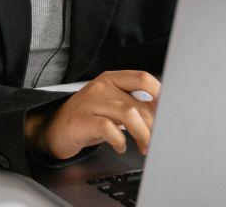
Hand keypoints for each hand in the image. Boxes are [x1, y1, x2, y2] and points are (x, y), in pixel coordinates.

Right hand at [26, 70, 160, 160]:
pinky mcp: (82, 120)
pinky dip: (119, 141)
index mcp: (111, 79)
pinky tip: (120, 147)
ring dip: (142, 134)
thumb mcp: (111, 106)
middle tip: (158, 141)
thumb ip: (134, 106)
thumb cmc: (87, 118)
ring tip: (144, 147)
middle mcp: (101, 87)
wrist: (54, 128)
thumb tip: (164, 116)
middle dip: (153, 126)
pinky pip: (109, 129)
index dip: (161, 95)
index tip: (171, 112)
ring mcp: (91, 102)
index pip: (142, 79)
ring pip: (128, 114)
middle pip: (138, 103)